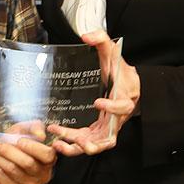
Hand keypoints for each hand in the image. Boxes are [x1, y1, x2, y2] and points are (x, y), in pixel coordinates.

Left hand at [0, 122, 56, 183]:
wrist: (2, 164)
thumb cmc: (16, 148)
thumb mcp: (24, 132)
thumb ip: (33, 127)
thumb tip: (40, 133)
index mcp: (47, 159)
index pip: (47, 155)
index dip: (33, 147)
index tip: (19, 140)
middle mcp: (40, 174)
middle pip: (27, 163)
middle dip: (9, 151)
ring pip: (12, 169)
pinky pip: (1, 177)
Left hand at [49, 31, 140, 156]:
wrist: (127, 85)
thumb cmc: (120, 71)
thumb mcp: (113, 53)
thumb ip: (102, 40)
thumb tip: (87, 36)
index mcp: (124, 99)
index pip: (122, 107)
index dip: (111, 109)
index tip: (97, 103)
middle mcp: (117, 118)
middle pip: (109, 136)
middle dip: (94, 141)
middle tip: (80, 140)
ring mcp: (107, 127)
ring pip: (96, 144)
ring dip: (78, 147)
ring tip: (59, 144)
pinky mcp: (97, 132)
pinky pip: (86, 142)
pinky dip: (72, 145)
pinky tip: (56, 140)